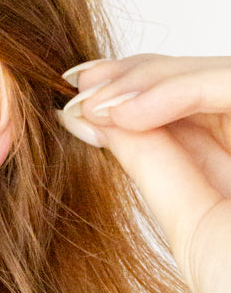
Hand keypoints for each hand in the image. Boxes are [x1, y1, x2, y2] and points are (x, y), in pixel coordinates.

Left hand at [55, 54, 230, 292]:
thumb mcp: (190, 220)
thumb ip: (151, 160)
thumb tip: (89, 111)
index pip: (196, 101)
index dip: (141, 85)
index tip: (76, 91)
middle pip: (209, 77)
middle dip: (140, 73)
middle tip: (78, 82)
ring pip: (224, 74)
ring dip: (153, 79)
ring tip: (97, 105)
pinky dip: (179, 91)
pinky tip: (125, 114)